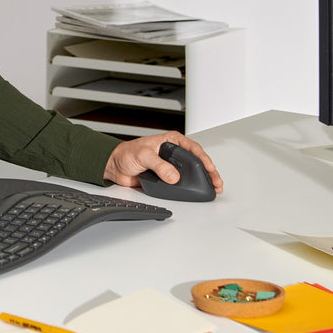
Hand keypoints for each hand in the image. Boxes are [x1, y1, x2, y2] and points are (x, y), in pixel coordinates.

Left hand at [103, 131, 222, 193]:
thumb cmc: (126, 153)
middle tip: (216, 183)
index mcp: (170, 141)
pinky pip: (181, 182)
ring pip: (191, 172)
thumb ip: (159, 165)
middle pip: (197, 161)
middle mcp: (173, 152)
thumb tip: (173, 176)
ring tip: (211, 188)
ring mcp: (171, 165)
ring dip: (202, 180)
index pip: (193, 148)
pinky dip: (190, 187)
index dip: (204, 159)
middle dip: (209, 172)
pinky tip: (196, 191)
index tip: (211, 169)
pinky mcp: (167, 177)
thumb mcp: (143, 155)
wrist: (115, 166)